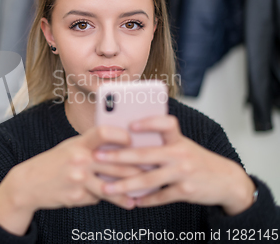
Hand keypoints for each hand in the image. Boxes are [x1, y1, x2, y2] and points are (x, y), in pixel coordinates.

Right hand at [0, 125, 144, 213]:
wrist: (29, 183)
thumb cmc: (55, 162)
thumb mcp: (71, 147)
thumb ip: (92, 146)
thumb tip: (121, 147)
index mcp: (79, 143)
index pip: (103, 132)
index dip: (121, 135)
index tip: (133, 140)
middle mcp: (79, 159)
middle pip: (116, 164)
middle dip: (136, 169)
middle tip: (153, 171)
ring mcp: (78, 179)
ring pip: (112, 186)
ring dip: (129, 191)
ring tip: (141, 194)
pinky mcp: (78, 196)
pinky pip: (99, 198)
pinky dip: (108, 198)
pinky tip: (123, 202)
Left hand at [93, 115, 255, 215]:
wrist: (227, 180)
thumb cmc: (196, 160)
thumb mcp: (182, 146)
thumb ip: (161, 143)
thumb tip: (127, 142)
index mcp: (178, 140)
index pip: (166, 124)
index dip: (149, 123)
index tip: (130, 125)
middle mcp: (180, 154)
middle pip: (146, 154)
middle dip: (118, 156)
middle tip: (98, 157)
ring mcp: (183, 173)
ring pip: (148, 179)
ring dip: (125, 185)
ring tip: (106, 188)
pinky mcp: (186, 192)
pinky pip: (160, 197)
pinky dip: (145, 200)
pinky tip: (132, 202)